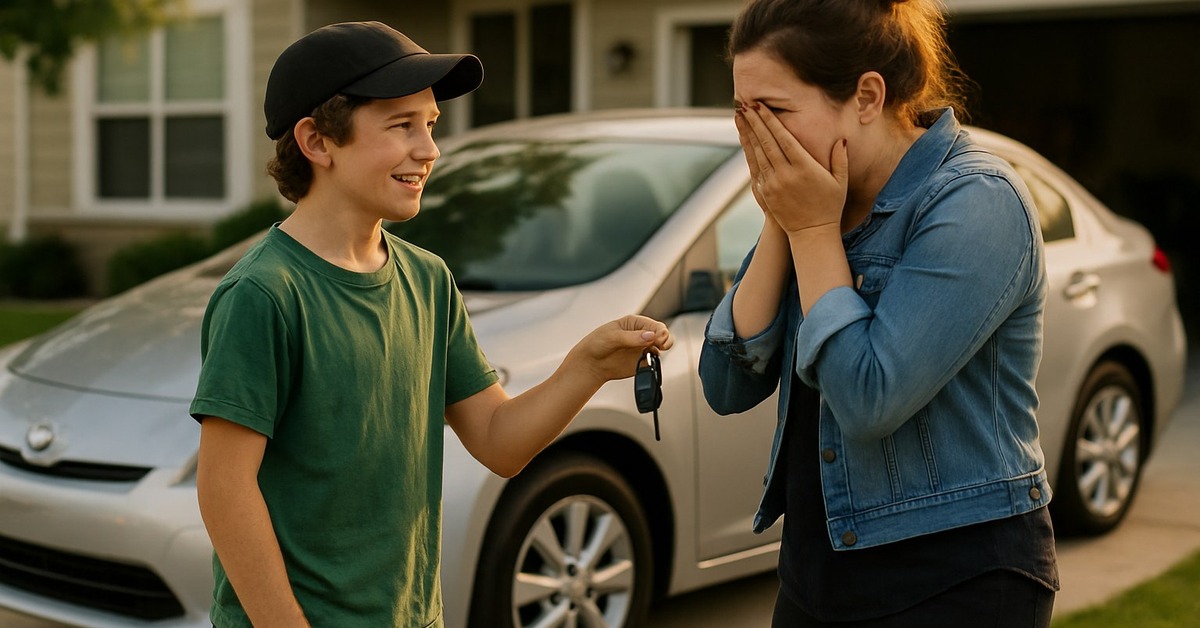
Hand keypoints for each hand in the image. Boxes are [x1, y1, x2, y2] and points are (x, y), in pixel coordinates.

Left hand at [568, 315, 672, 382]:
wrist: (590, 364)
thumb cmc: (597, 344)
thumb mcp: (612, 337)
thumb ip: (632, 337)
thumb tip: (649, 336)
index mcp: (635, 323)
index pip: (655, 325)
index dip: (660, 332)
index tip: (658, 339)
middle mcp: (641, 334)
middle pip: (662, 335)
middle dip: (665, 340)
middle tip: (661, 345)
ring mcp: (642, 348)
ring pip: (661, 348)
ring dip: (660, 351)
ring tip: (651, 354)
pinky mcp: (642, 362)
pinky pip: (654, 362)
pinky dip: (654, 364)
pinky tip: (645, 363)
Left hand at [736, 104, 848, 234]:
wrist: (812, 233)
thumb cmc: (830, 206)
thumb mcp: (841, 182)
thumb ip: (840, 159)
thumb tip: (841, 138)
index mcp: (805, 168)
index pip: (783, 138)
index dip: (771, 121)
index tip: (761, 106)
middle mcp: (786, 175)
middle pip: (767, 142)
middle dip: (756, 121)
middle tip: (746, 104)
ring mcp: (773, 184)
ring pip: (757, 153)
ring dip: (748, 133)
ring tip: (741, 116)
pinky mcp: (765, 193)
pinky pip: (754, 167)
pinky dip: (748, 151)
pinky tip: (744, 138)